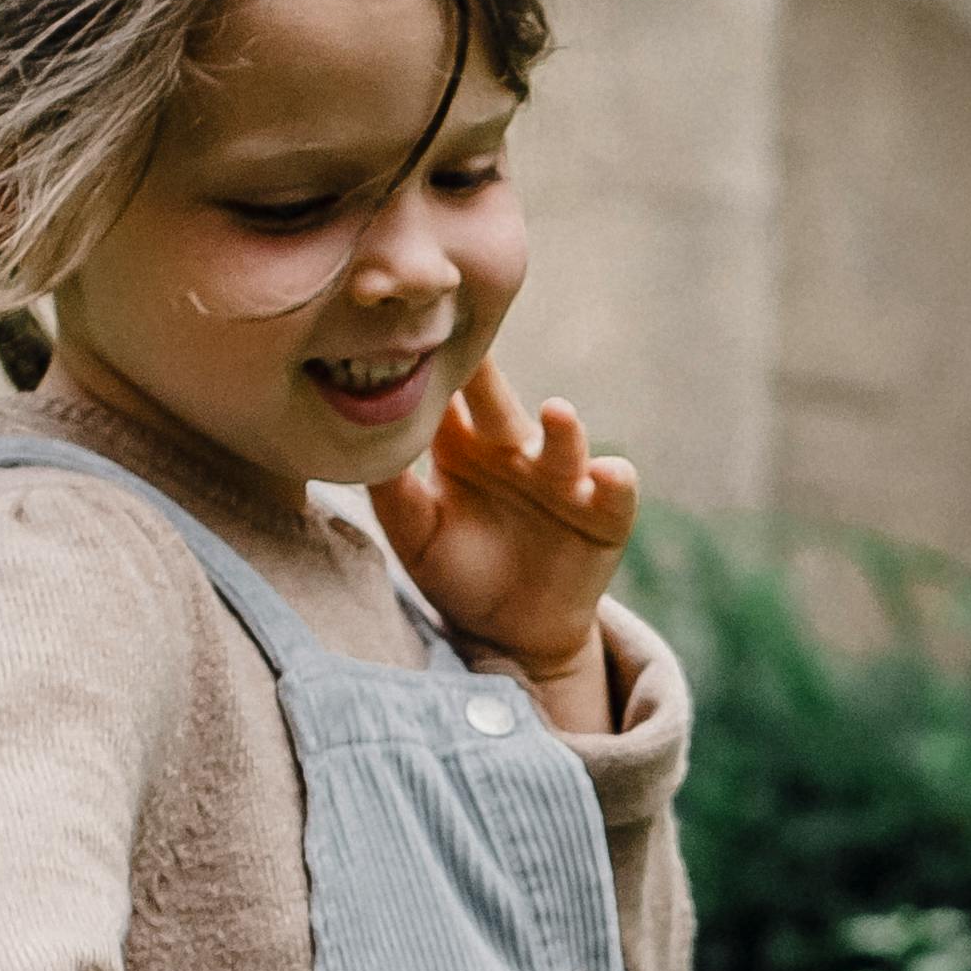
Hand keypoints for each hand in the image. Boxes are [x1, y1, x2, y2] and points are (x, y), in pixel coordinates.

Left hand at [374, 356, 638, 726]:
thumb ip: (392, 493)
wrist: (511, 635)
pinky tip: (605, 474)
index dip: (430, 369)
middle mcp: (512, 450)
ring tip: (557, 411)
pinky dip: (615, 479)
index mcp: (462, 447)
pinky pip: (615, 489)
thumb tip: (355, 445)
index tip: (406, 335)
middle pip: (498, 403)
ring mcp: (561, 477)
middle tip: (473, 342)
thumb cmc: (458, 574)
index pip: (444, 397)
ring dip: (564, 427)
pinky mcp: (604, 512)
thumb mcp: (416, 536)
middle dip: (488, 374)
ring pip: (563, 441)